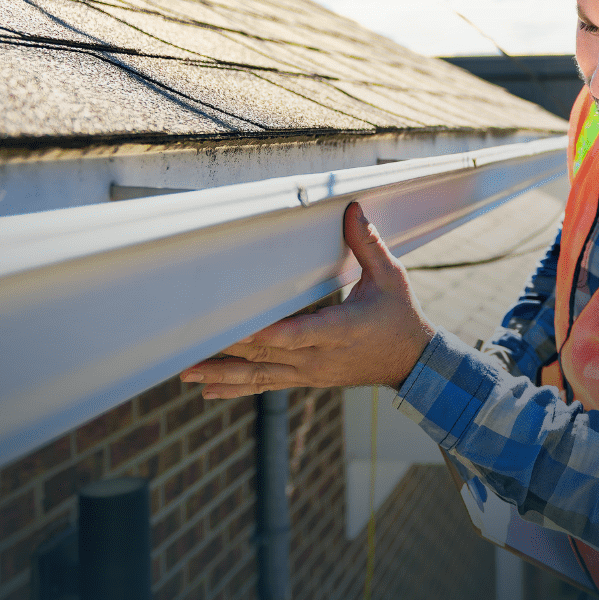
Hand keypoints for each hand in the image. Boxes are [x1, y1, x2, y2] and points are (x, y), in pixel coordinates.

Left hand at [180, 201, 435, 397]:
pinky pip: (267, 385)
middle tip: (190, 345)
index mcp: (341, 330)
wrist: (411, 363)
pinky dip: (237, 389)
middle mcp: (320, 357)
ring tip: (187, 373)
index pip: (297, 334)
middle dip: (228, 349)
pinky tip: (208, 391)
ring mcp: (311, 373)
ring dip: (223, 374)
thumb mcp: (392, 277)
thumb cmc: (400, 316)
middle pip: (267, 354)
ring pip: (261, 375)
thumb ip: (368, 244)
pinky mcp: (305, 379)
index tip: (236, 329)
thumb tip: (351, 208)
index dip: (266, 333)